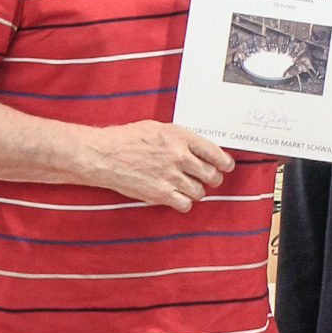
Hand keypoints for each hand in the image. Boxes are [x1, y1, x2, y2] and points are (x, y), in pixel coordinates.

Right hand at [92, 121, 233, 210]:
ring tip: (191, 188)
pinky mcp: (160, 194)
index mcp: (180, 137)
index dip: (224, 162)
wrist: (105, 156)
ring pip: (200, 191)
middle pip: (211, 174)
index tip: (227, 166)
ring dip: (198, 191)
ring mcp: (171, 176)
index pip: (213, 151)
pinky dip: (185, 203)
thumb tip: (198, 149)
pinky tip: (179, 197)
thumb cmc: (128, 139)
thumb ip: (180, 138)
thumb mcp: (158, 128)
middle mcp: (179, 157)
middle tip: (211, 179)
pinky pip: (185, 204)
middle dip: (214, 178)